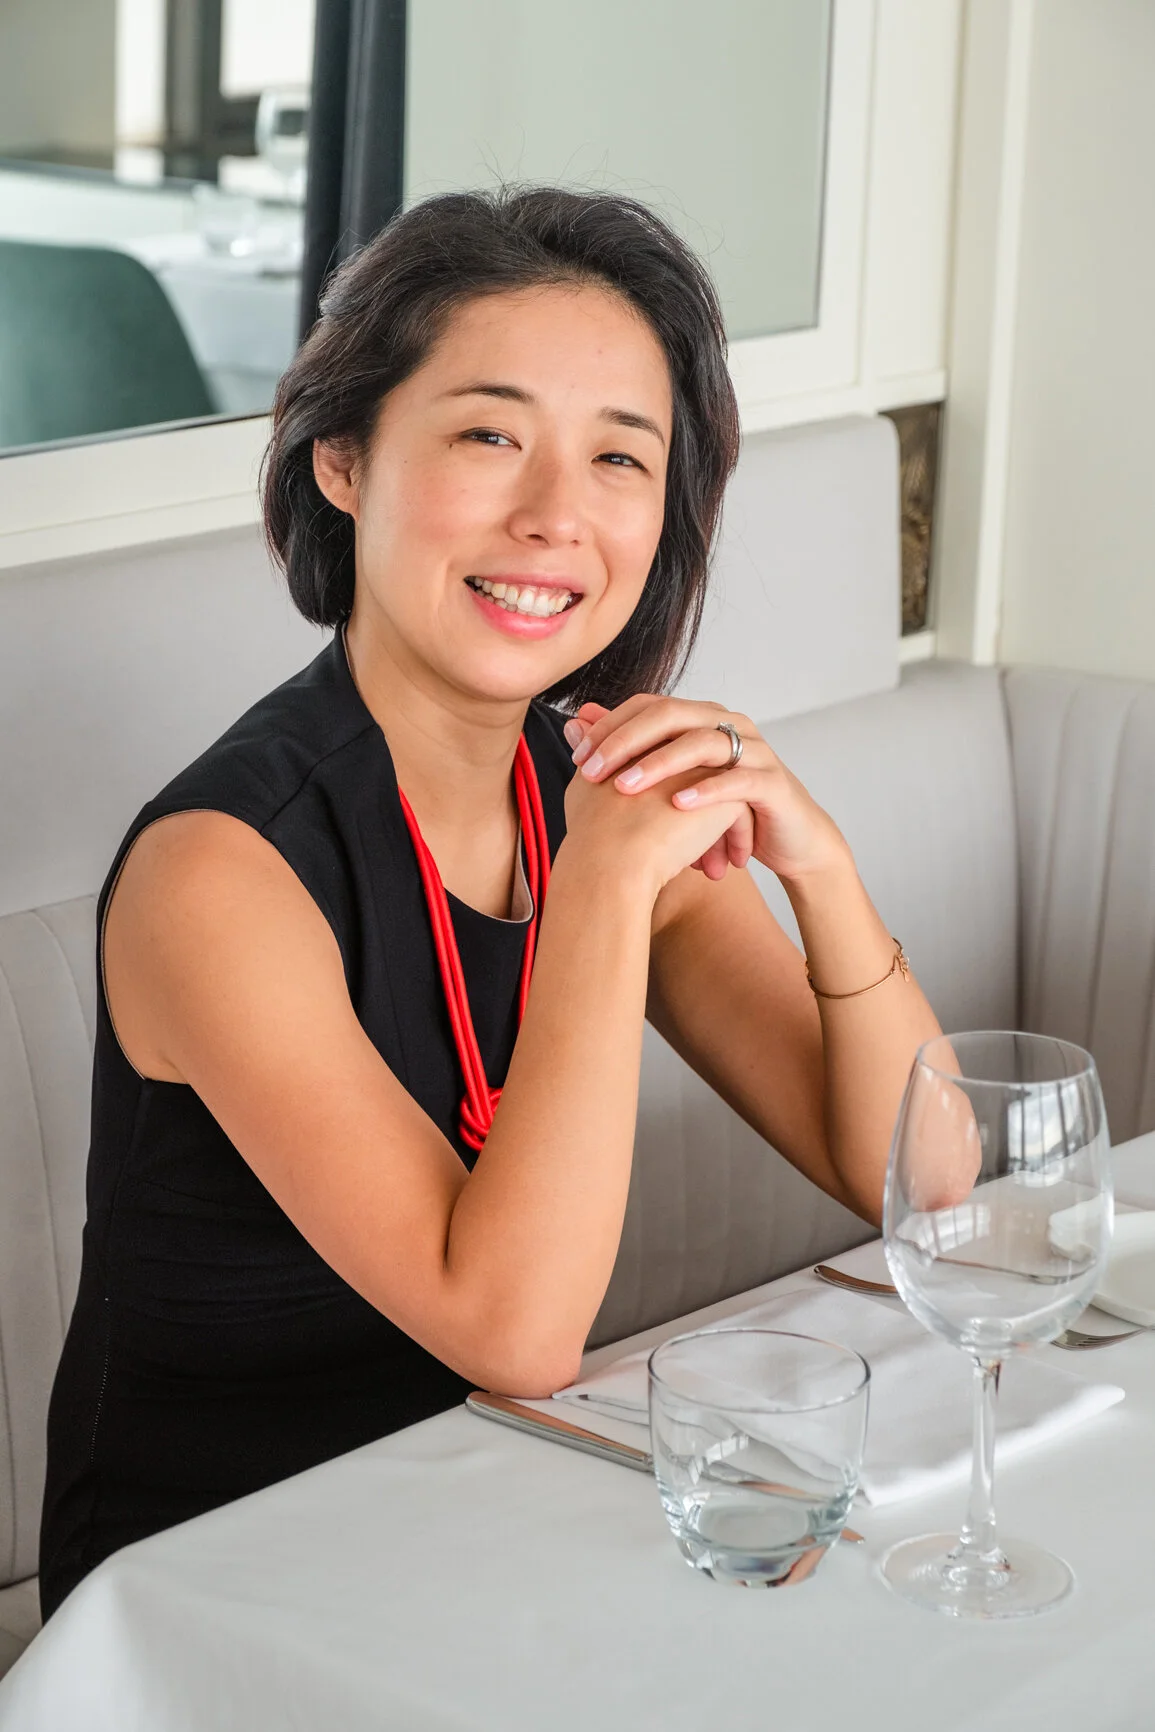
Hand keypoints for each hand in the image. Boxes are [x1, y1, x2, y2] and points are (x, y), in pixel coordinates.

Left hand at [563, 696, 849, 884]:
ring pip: (702, 743)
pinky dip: (706, 792)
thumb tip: (578, 719)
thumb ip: (629, 749)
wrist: (786, 842)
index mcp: (701, 719)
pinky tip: (677, 805)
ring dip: (660, 765)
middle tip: (590, 771)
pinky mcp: (773, 783)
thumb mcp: (673, 782)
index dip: (611, 727)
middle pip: (671, 715)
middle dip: (626, 741)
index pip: (649, 707)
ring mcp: (754, 750)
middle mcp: (728, 725)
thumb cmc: (723, 811)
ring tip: (624, 788)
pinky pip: (738, 780)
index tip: (577, 757)